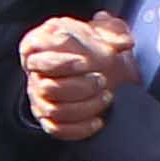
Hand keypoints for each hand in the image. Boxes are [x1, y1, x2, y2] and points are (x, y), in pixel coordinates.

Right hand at [23, 10, 136, 141]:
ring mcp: (39, 96)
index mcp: (38, 45)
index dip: (63, 62)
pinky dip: (80, 128)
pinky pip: (58, 129)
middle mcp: (35, 73)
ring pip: (55, 110)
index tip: (86, 62)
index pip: (39, 57)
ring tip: (106, 96)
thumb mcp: (103, 31)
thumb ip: (113, 31)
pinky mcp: (48, 117)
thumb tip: (124, 42)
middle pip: (48, 87)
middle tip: (101, 79)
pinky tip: (99, 120)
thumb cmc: (92, 46)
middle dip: (79, 86)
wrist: (95, 66)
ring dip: (85, 106)